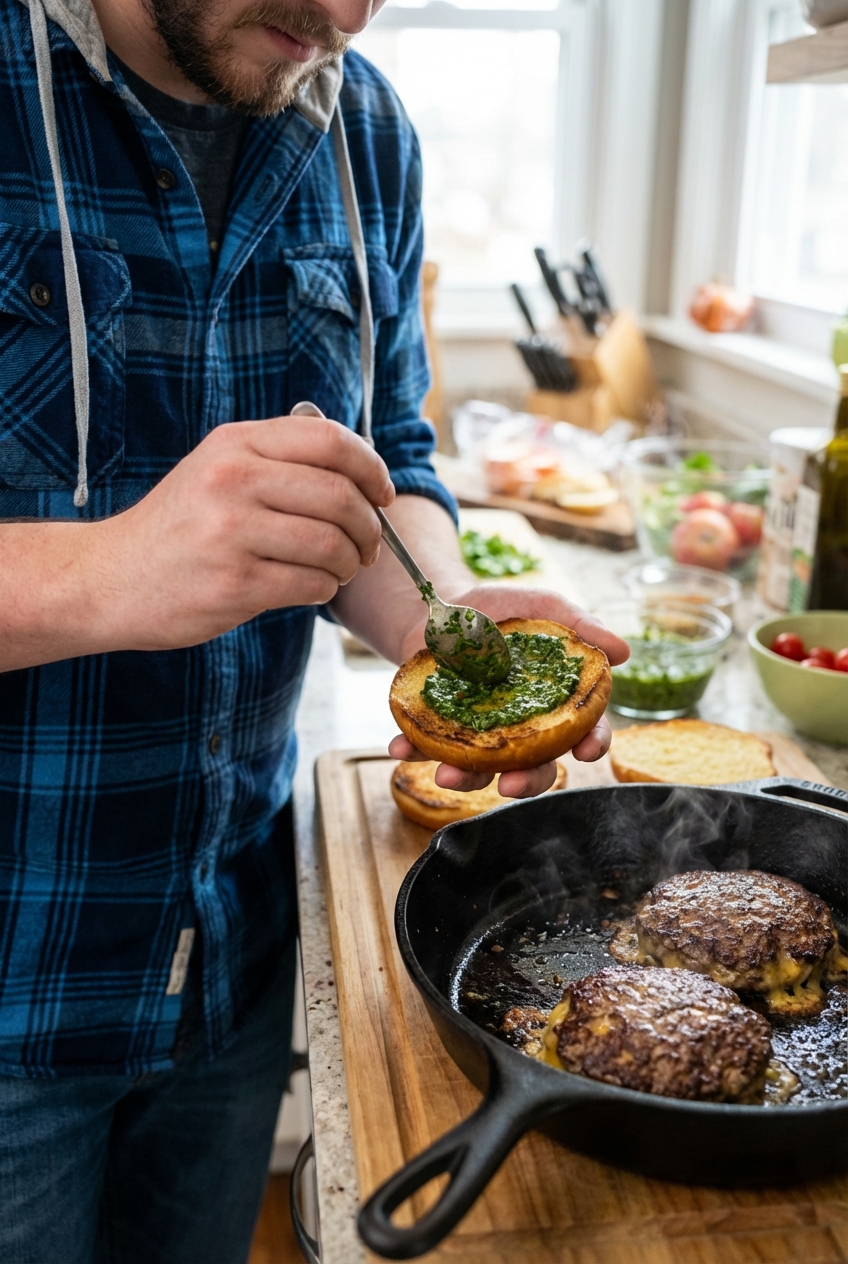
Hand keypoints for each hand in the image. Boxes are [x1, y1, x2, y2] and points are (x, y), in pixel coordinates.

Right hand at [93, 416, 393, 649]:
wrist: (110, 578)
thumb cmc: (178, 529)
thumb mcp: (218, 471)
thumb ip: (279, 462)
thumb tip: (361, 473)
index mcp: (236, 445)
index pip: (330, 441)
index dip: (371, 468)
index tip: (382, 494)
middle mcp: (234, 480)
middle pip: (341, 496)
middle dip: (369, 527)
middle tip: (368, 546)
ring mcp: (232, 532)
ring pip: (332, 544)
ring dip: (349, 563)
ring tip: (338, 569)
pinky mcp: (234, 583)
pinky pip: (311, 583)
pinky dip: (324, 588)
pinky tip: (310, 587)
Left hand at [389, 583, 628, 799]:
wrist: (442, 606)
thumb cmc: (503, 610)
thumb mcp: (543, 607)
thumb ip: (580, 625)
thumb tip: (624, 651)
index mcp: (555, 705)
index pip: (585, 732)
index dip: (592, 745)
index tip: (586, 751)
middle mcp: (522, 730)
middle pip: (536, 768)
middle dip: (526, 782)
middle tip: (511, 785)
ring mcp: (480, 735)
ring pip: (481, 770)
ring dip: (465, 780)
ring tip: (446, 774)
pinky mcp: (439, 730)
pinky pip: (427, 748)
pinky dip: (413, 750)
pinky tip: (399, 747)